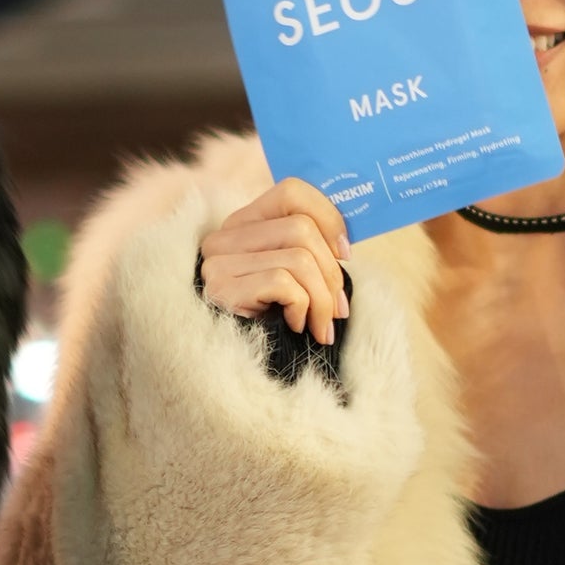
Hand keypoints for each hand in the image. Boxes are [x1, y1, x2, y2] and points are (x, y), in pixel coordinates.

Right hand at [199, 179, 350, 344]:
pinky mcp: (221, 289)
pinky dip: (302, 308)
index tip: (345, 253)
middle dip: (332, 274)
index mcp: (243, 225)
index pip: (291, 191)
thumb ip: (310, 250)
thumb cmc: (273, 321)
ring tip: (321, 326)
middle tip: (338, 309)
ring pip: (299, 257)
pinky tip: (295, 326)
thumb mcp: (292, 278)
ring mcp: (218, 263)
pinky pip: (284, 282)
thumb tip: (345, 244)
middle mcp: (224, 237)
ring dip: (322, 298)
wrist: (237, 372)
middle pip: (301, 228)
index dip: (328, 217)